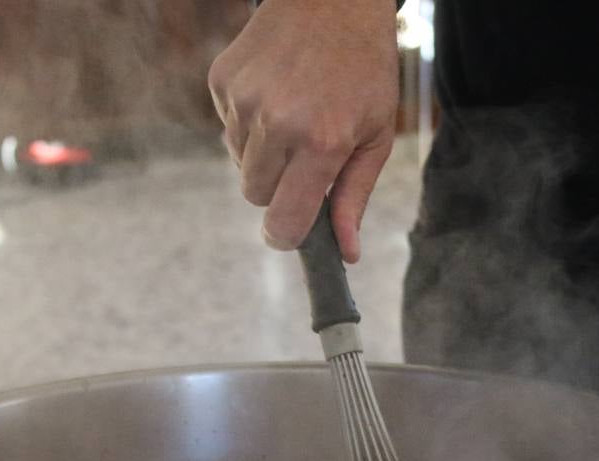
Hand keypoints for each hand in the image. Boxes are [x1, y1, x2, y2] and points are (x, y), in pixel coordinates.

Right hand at [208, 0, 398, 262]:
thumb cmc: (364, 69)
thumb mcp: (375, 136)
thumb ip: (355, 197)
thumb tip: (346, 253)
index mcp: (321, 143)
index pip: (285, 220)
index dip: (286, 236)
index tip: (290, 235)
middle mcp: (277, 124)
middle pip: (257, 196)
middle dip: (279, 188)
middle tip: (305, 158)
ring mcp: (244, 101)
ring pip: (241, 164)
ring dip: (263, 155)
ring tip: (293, 117)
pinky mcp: (222, 81)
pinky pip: (227, 130)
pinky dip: (248, 124)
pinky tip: (275, 94)